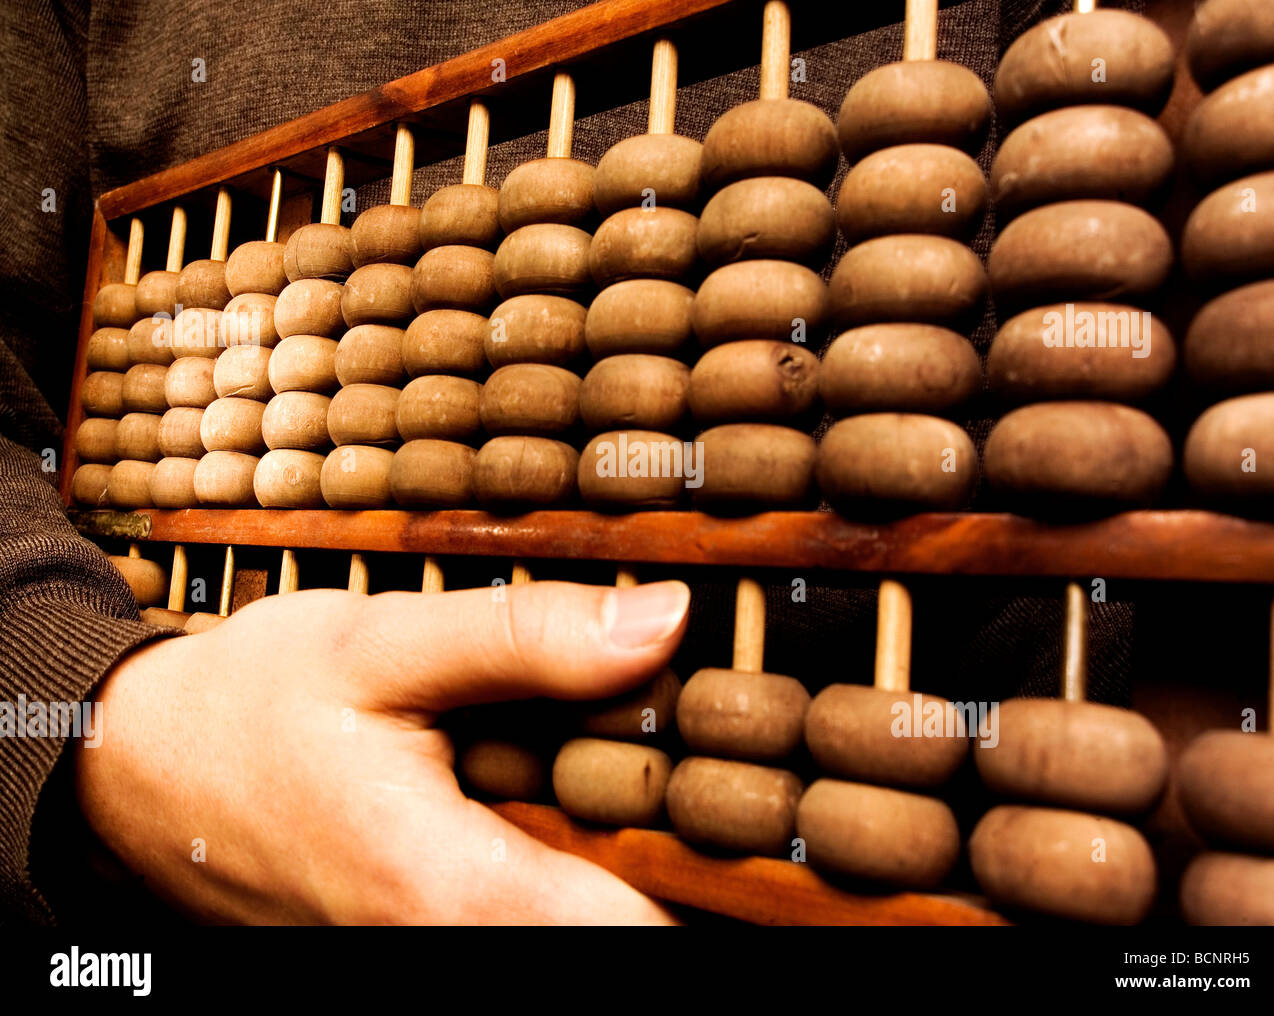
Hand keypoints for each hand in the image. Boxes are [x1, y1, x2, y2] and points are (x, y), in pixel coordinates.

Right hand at [75, 579, 689, 923]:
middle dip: (671, 848)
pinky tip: (560, 776)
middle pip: (614, 923)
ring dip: (618, 847)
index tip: (757, 815)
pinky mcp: (422, 927)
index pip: (630, 933)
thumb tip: (666, 621)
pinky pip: (528, 902)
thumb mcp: (380, 646)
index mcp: (446, 888)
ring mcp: (430, 942)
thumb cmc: (248, 708)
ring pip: (572, 915)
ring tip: (633, 756)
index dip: (710, 881)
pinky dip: (563, 850)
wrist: (137, 769)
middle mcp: (444, 940)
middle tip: (704, 756)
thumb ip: (525, 638)